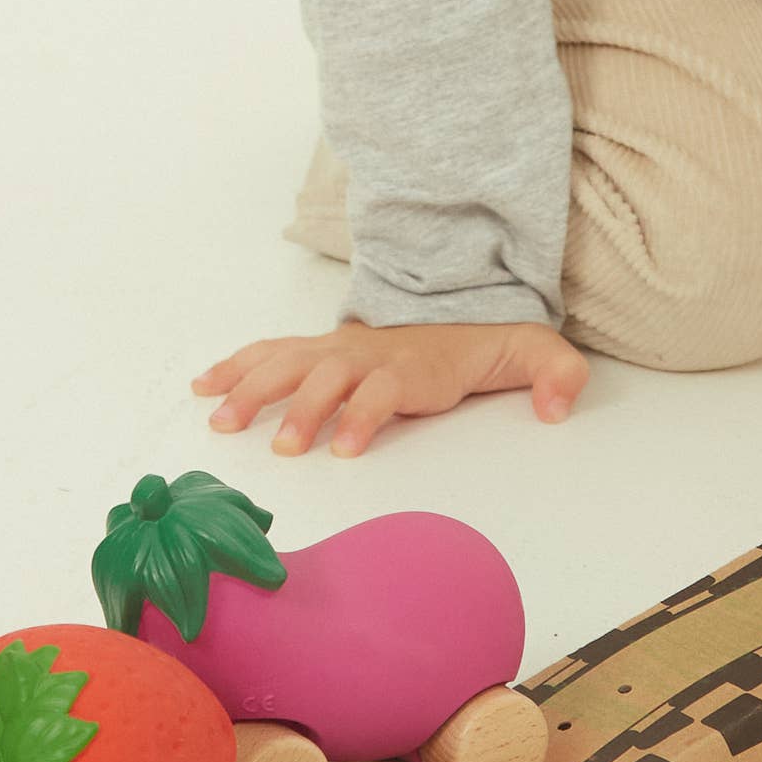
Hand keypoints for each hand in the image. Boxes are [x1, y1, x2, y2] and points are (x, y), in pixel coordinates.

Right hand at [189, 316, 586, 457]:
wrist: (459, 312)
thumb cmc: (490, 346)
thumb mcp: (537, 354)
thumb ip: (556, 375)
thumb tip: (557, 406)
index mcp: (414, 362)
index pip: (384, 386)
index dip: (365, 415)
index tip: (344, 449)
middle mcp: (368, 352)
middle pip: (327, 374)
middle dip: (301, 407)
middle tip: (281, 447)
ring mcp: (338, 347)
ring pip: (289, 362)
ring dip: (253, 388)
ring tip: (221, 421)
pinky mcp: (318, 349)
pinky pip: (270, 352)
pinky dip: (235, 365)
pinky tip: (204, 386)